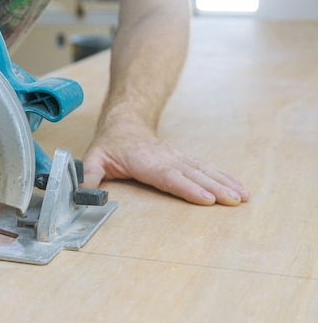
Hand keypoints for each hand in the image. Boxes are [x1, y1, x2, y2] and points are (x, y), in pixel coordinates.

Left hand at [81, 121, 249, 205]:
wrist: (125, 122)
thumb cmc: (110, 145)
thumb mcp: (93, 159)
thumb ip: (87, 176)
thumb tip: (80, 194)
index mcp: (144, 161)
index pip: (167, 176)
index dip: (186, 187)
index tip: (205, 197)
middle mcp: (166, 158)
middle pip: (192, 174)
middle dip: (214, 187)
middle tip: (233, 200)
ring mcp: (178, 157)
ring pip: (204, 170)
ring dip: (225, 183)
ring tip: (242, 196)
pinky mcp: (185, 159)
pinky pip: (208, 168)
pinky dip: (225, 178)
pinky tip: (238, 187)